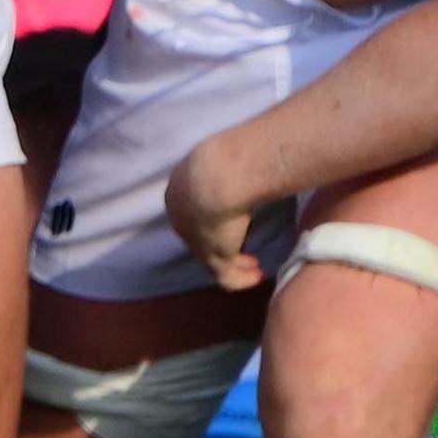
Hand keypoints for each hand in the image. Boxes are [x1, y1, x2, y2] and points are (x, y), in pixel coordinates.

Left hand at [164, 139, 269, 290]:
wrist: (220, 174)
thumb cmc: (227, 157)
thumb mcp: (222, 160)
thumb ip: (229, 169)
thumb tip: (246, 164)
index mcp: (179, 191)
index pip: (193, 213)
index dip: (214, 221)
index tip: (234, 224)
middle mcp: (181, 217)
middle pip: (200, 237)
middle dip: (223, 244)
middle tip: (245, 252)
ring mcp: (193, 238)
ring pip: (212, 259)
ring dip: (234, 265)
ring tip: (255, 268)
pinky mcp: (210, 254)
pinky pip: (224, 276)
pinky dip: (241, 280)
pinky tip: (258, 276)